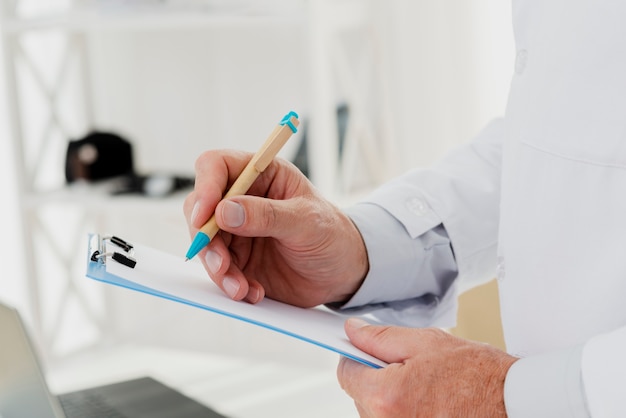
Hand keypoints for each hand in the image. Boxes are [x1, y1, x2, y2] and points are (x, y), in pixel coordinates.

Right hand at [183, 149, 367, 305]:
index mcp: (262, 175)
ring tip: (241, 288)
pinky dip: (230, 284)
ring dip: (218, 269)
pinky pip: (219, 270)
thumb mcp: (306, 222)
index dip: (205, 187)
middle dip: (206, 239)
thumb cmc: (333, 235)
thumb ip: (267, 215)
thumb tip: (224, 211)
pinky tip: (253, 292)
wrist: (342, 273)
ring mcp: (237, 230)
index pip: (217, 166)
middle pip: (201, 208)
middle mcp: (243, 199)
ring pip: (206, 244)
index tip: (204, 216)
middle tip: (222, 264)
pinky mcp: (238, 259)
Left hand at [338, 318, 517, 417]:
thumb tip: (353, 331)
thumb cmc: (479, 375)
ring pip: (377, 413)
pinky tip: (431, 402)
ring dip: (393, 396)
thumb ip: (381, 337)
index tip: (365, 350)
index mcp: (386, 396)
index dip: (356, 356)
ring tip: (427, 386)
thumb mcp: (427, 342)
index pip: (346, 374)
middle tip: (410, 366)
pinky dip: (407, 411)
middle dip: (377, 376)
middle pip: (361, 396)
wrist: (516, 405)